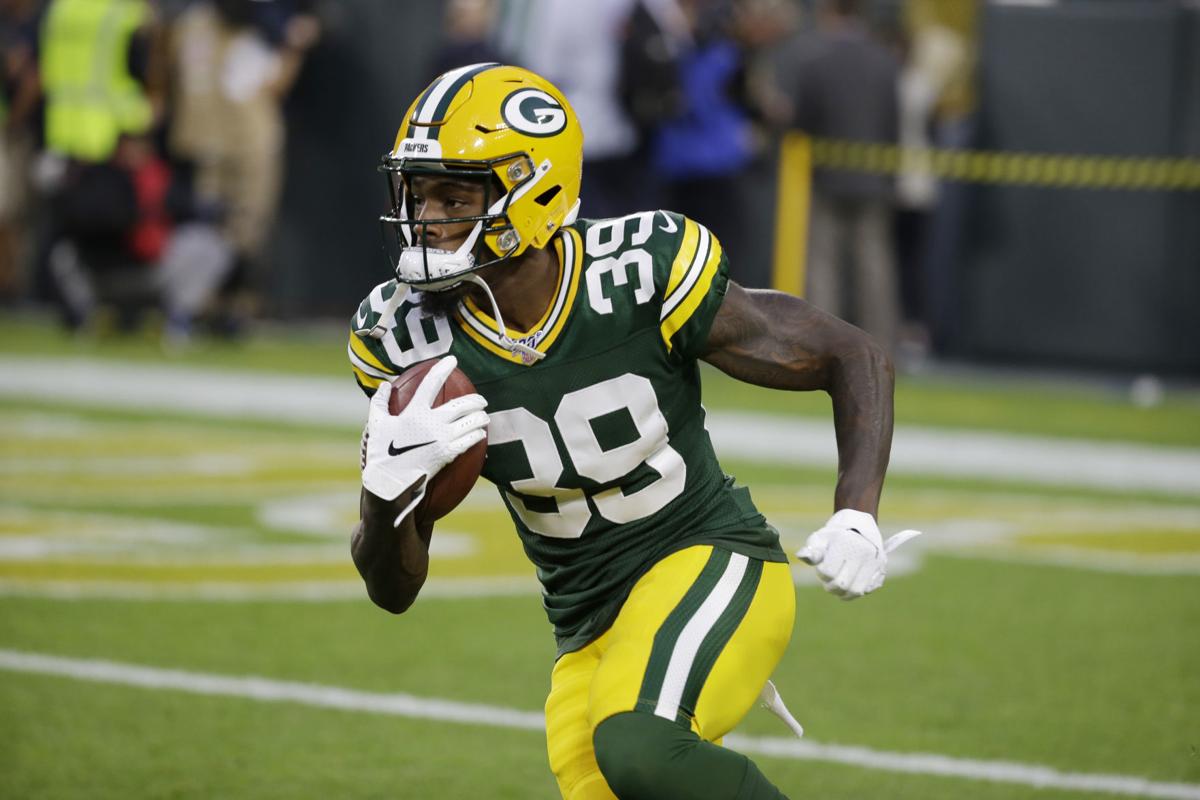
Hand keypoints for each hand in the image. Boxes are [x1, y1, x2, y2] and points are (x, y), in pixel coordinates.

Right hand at [361, 356, 487, 520]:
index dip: (443, 369)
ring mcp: (443, 438)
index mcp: (415, 411)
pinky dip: (477, 435)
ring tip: (483, 416)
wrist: (390, 481)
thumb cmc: (381, 452)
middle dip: (476, 400)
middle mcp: (432, 422)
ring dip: (480, 417)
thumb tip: (384, 385)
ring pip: (471, 422)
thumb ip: (380, 402)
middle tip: (481, 400)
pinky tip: (480, 434)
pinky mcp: (449, 454)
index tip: (452, 360)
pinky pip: (470, 441)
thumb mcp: (376, 424)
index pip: (431, 383)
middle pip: (462, 405)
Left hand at [796, 509, 920, 599]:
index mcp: (845, 543)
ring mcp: (874, 561)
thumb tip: (800, 556)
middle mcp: (863, 552)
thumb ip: (811, 550)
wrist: (859, 524)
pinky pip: (868, 589)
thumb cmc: (835, 534)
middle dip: (831, 586)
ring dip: (844, 593)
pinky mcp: (881, 568)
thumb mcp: (820, 538)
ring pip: (856, 591)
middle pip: (842, 584)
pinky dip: (857, 592)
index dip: (821, 574)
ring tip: (837, 587)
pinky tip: (850, 586)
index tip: (822, 568)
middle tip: (828, 581)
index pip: (829, 572)